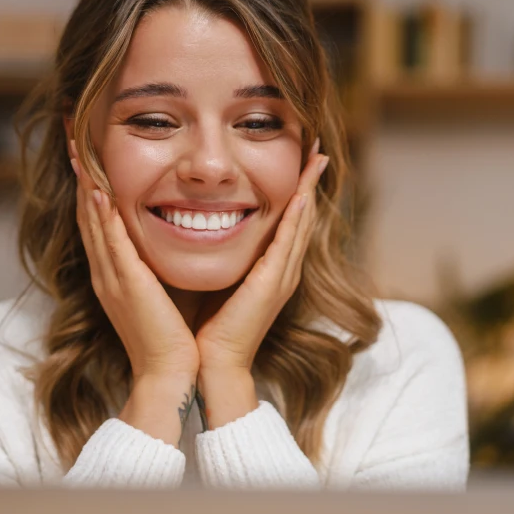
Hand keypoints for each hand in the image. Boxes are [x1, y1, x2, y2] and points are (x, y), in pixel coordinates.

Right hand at [71, 141, 199, 386]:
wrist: (170, 374)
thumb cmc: (174, 337)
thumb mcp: (162, 292)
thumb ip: (158, 266)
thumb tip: (171, 240)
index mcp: (114, 275)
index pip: (97, 222)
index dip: (89, 187)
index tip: (87, 156)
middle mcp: (106, 273)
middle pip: (86, 215)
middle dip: (80, 176)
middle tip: (72, 139)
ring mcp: (112, 279)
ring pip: (92, 223)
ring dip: (85, 185)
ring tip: (78, 151)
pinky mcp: (126, 286)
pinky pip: (110, 244)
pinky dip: (101, 216)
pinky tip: (96, 191)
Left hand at [194, 140, 328, 420]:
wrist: (210, 366)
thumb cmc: (205, 329)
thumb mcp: (213, 280)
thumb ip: (214, 256)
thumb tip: (196, 227)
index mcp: (268, 270)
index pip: (286, 221)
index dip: (294, 189)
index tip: (297, 159)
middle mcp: (281, 271)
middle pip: (302, 216)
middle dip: (309, 181)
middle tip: (317, 147)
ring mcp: (281, 277)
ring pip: (301, 223)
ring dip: (309, 188)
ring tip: (317, 157)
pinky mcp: (272, 285)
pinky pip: (288, 242)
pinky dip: (296, 216)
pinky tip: (302, 192)